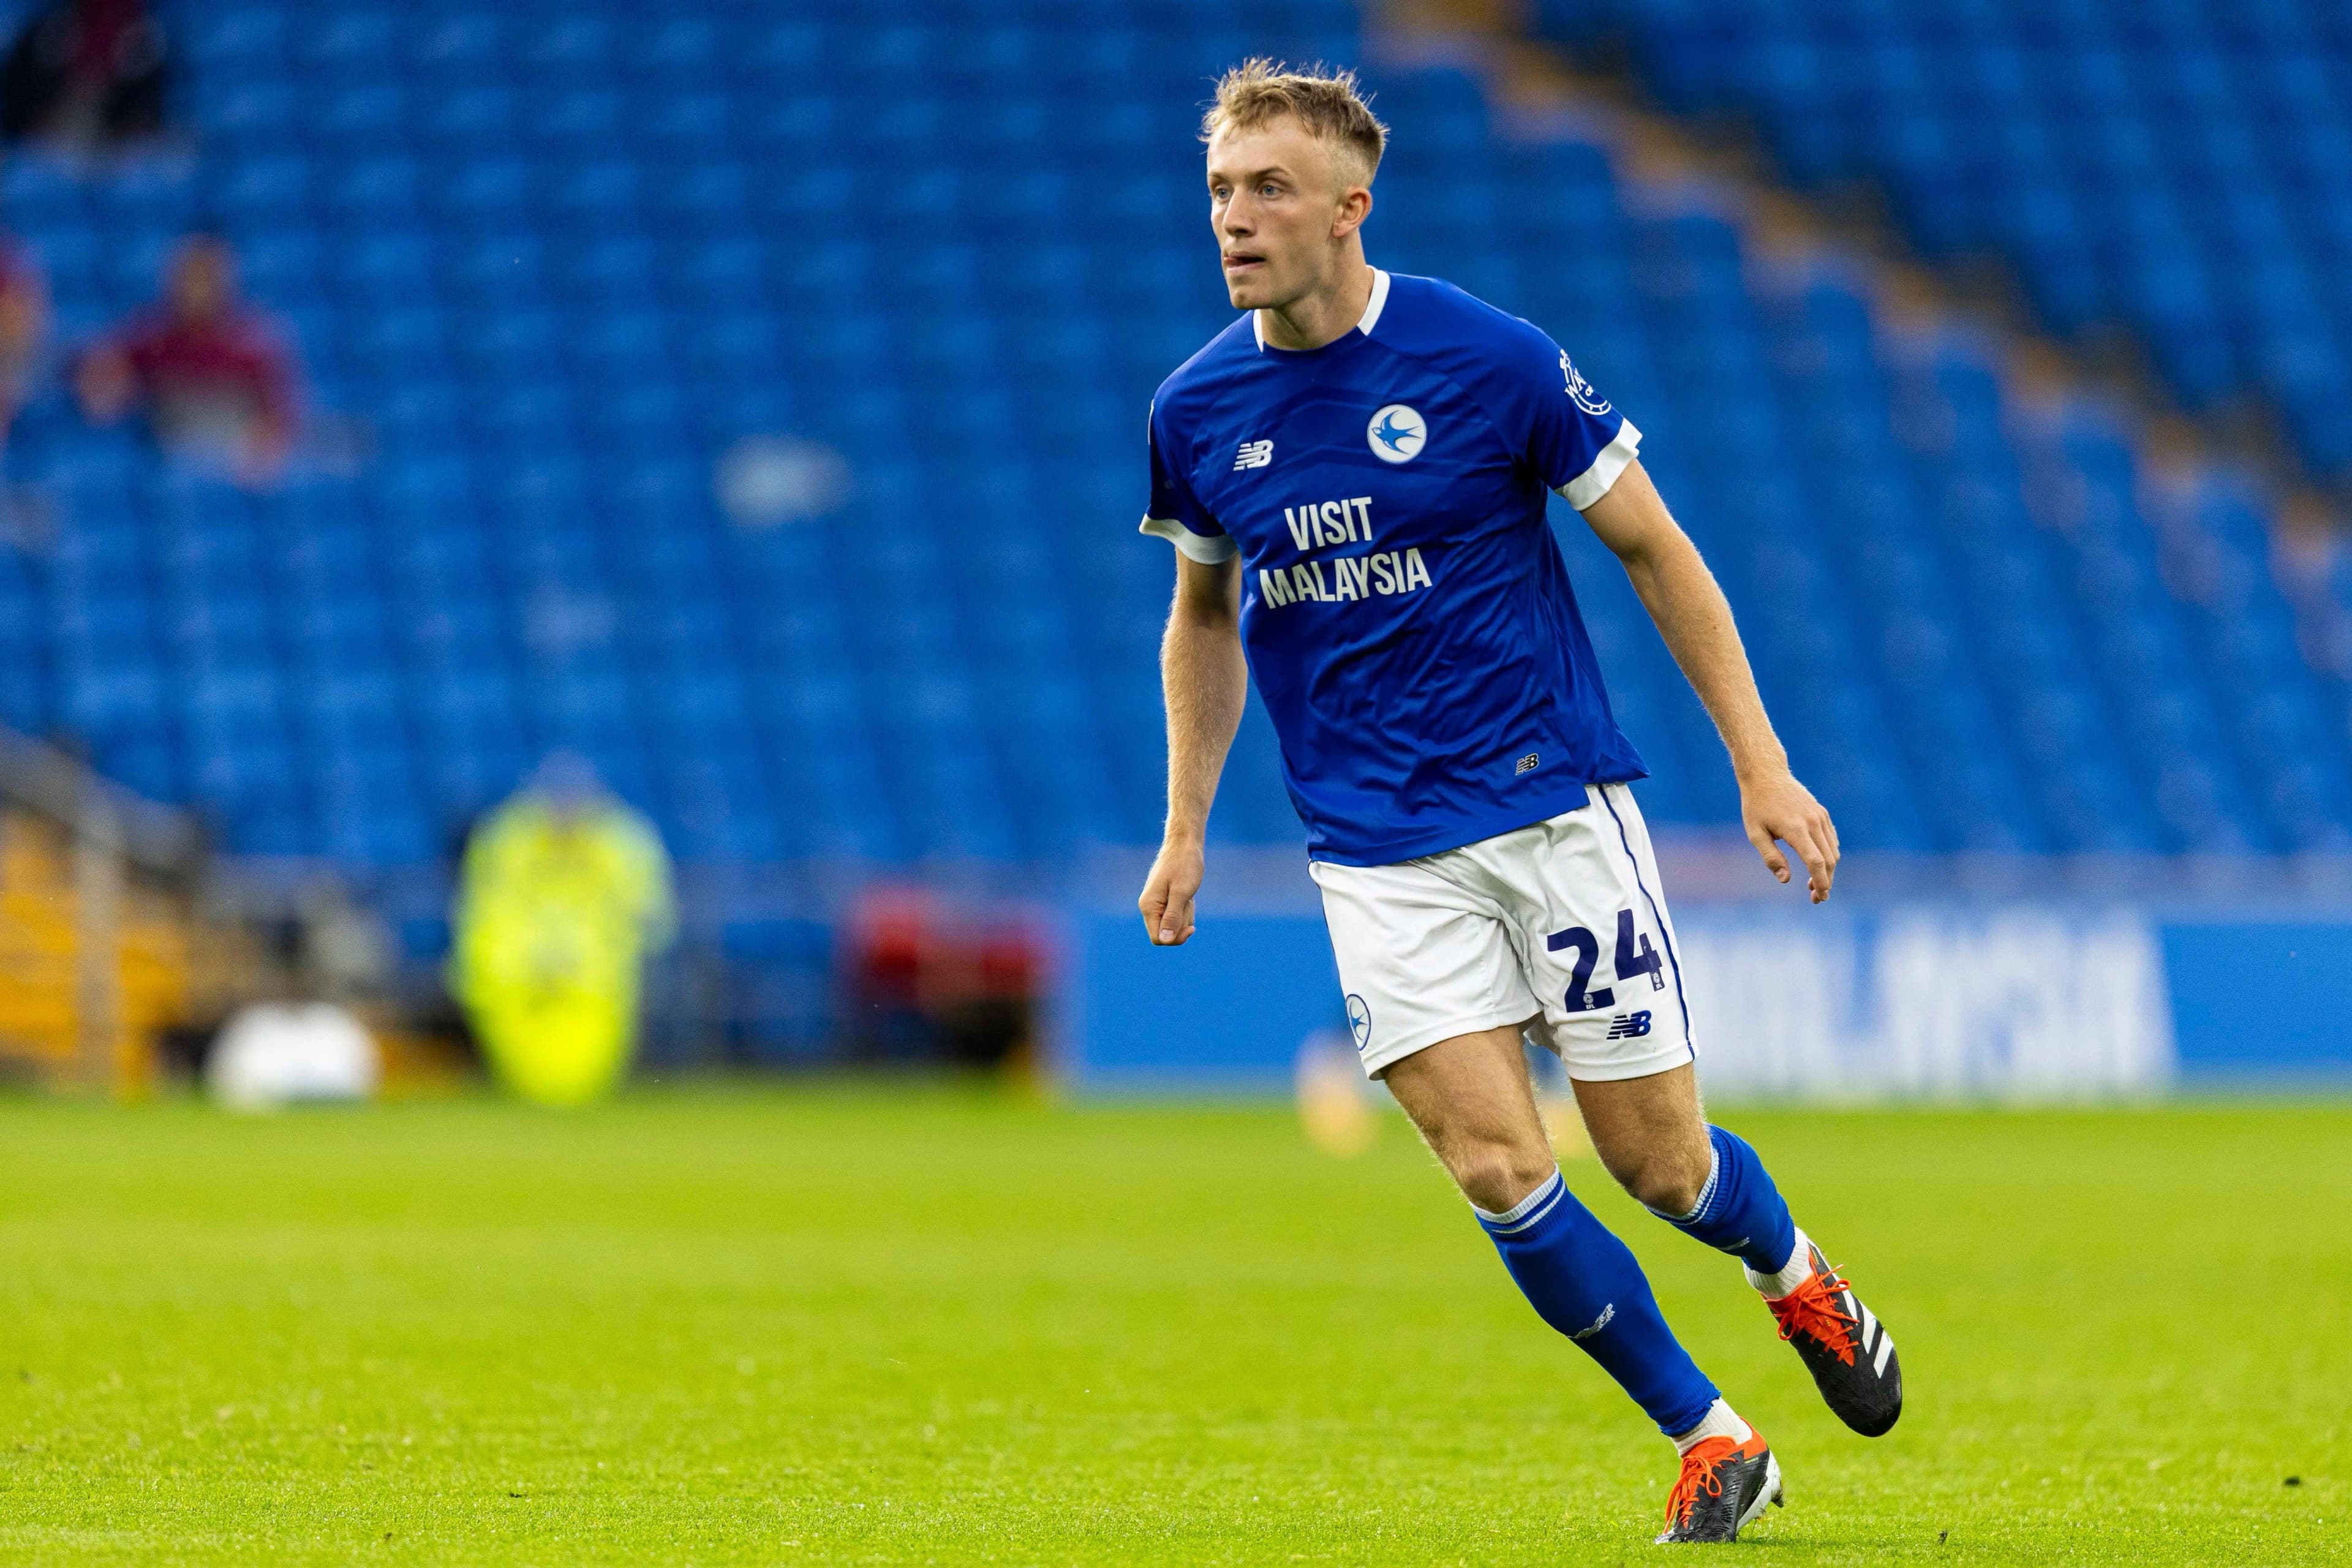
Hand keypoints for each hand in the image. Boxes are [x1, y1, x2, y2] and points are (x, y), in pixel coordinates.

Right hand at [1138, 836, 1204, 944]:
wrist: (1185, 844)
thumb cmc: (1184, 865)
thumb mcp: (1181, 893)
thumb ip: (1172, 917)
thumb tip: (1164, 940)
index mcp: (1148, 906)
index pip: (1158, 938)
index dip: (1175, 938)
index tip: (1191, 928)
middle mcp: (1149, 907)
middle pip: (1166, 934)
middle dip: (1181, 924)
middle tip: (1187, 902)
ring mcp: (1156, 904)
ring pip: (1173, 926)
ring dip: (1185, 915)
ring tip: (1188, 895)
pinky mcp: (1165, 901)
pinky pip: (1177, 916)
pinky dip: (1186, 910)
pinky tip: (1188, 895)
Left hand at [1740, 770, 1838, 902]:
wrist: (1767, 775)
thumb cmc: (1756, 805)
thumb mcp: (1755, 833)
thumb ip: (1770, 858)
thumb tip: (1786, 880)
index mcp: (1796, 829)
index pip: (1816, 861)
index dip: (1821, 881)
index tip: (1820, 896)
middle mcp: (1813, 822)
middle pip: (1829, 859)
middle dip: (1826, 881)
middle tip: (1817, 898)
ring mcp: (1820, 817)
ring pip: (1833, 850)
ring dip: (1828, 870)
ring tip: (1814, 885)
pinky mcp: (1822, 813)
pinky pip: (1831, 839)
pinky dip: (1829, 855)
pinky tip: (1818, 865)